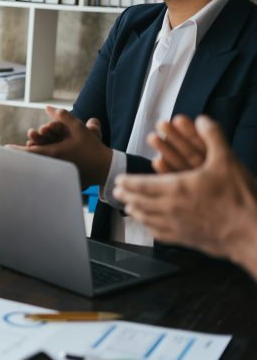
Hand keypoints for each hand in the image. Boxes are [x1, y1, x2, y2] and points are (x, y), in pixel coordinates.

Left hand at [6, 107, 110, 187]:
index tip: (6, 148)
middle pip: (30, 161)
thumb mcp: (77, 128)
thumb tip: (48, 108)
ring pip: (37, 166)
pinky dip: (38, 165)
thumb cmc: (91, 147)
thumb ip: (62, 116)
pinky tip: (34, 163)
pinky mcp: (61, 175)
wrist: (103, 167)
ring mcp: (56, 171)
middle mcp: (52, 164)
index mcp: (54, 153)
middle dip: (20, 155)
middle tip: (8, 152)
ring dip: (29, 160)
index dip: (16, 150)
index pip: (30, 152)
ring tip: (19, 155)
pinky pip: (46, 170)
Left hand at [114, 117, 256, 269]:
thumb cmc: (239, 198)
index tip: (118, 180)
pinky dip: (150, 227)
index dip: (128, 182)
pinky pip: (161, 234)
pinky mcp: (186, 240)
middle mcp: (171, 209)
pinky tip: (150, 226)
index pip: (142, 184)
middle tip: (116, 193)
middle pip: (140, 202)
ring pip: (148, 219)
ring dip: (135, 212)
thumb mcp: (227, 161)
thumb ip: (213, 137)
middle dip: (127, 196)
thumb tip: (202, 119)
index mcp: (176, 188)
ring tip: (129, 208)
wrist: (252, 233)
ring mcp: (177, 226)